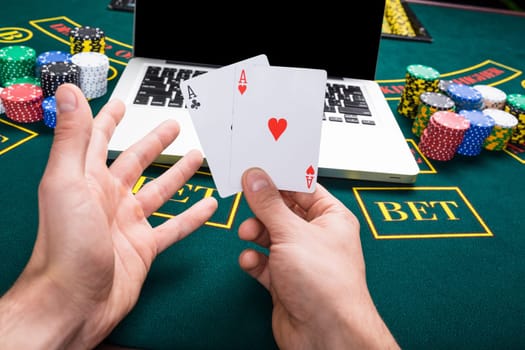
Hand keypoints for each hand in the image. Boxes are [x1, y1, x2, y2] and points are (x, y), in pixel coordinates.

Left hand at [0, 84, 216, 348]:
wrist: (74, 300)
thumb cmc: (65, 243)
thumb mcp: (67, 182)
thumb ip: (72, 138)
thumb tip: (68, 92)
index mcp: (86, 179)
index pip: (96, 140)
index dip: (107, 120)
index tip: (120, 104)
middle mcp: (107, 198)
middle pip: (135, 162)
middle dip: (153, 143)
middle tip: (173, 126)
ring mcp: (128, 223)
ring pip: (159, 191)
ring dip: (178, 174)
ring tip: (197, 156)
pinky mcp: (145, 246)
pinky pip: (174, 227)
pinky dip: (192, 217)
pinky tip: (207, 205)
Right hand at [238, 168, 398, 349]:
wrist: (325, 335)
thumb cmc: (327, 285)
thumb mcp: (292, 234)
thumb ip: (269, 204)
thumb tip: (256, 177)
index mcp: (331, 218)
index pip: (302, 188)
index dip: (279, 178)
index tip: (256, 170)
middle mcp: (316, 237)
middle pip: (282, 211)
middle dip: (262, 209)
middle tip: (246, 201)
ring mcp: (299, 259)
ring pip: (270, 236)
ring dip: (255, 234)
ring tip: (249, 235)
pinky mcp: (284, 280)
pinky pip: (263, 262)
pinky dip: (254, 261)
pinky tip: (253, 263)